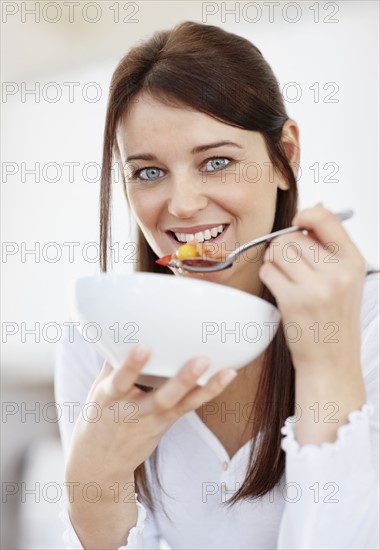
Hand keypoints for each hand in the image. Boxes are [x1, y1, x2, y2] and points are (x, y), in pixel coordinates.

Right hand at [66, 347, 236, 488]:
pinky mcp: (166, 423)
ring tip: (218, 366)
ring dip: (200, 384)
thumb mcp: (97, 390)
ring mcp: (152, 419)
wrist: (99, 465)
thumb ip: (112, 362)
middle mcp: (133, 411)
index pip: (119, 381)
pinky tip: (227, 374)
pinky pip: (189, 406)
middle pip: (159, 398)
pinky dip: (208, 390)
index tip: (143, 347)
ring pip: (178, 403)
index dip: (130, 365)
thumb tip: (121, 327)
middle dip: (179, 381)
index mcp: (109, 398)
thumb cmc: (99, 417)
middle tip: (199, 360)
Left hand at [259, 203, 366, 375]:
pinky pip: (268, 271)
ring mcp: (315, 288)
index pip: (326, 218)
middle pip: (292, 236)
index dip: (306, 214)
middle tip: (288, 263)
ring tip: (284, 276)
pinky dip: (268, 276)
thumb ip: (329, 248)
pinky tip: (279, 289)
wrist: (331, 361)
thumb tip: (307, 213)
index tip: (298, 222)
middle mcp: (337, 273)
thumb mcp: (346, 279)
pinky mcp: (293, 301)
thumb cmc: (334, 319)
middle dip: (283, 246)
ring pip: (277, 251)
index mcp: (353, 262)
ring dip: (273, 261)